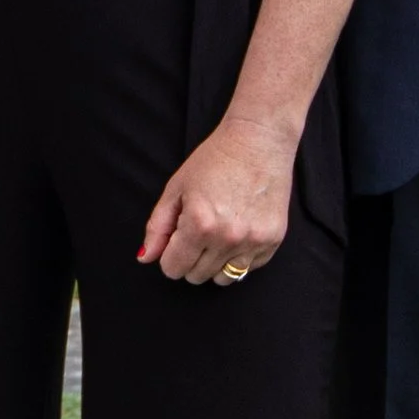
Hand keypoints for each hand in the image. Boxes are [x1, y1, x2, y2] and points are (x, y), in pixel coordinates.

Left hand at [139, 113, 292, 285]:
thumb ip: (158, 227)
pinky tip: (238, 231)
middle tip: (197, 231)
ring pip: (223, 278)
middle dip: (190, 258)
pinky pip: (248, 269)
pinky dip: (239, 258)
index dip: (169, 255)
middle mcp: (227, 238)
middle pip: (197, 276)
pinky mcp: (273, 240)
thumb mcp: (176, 188)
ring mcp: (253, 241)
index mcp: (199, 225)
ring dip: (214, 263)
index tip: (176, 239)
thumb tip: (145, 258)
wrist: (259, 140)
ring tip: (217, 235)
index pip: (173, 268)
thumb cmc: (214, 160)